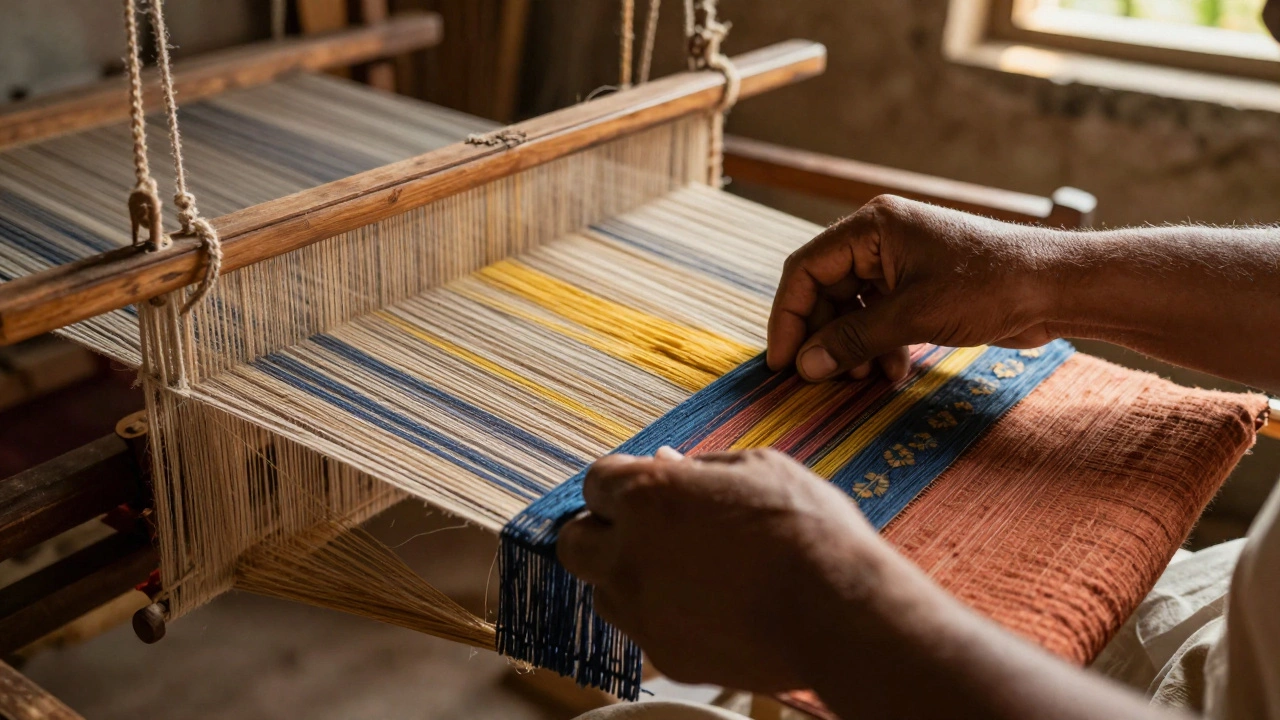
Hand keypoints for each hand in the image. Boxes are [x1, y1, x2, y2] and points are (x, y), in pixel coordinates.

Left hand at [556, 447, 906, 692]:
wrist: (838, 611)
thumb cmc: (806, 530)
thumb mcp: (757, 469)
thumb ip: (698, 469)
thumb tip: (665, 463)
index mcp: (648, 497)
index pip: (595, 482)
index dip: (620, 481)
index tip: (640, 486)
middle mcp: (630, 556)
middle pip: (574, 542)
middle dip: (598, 531)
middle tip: (640, 529)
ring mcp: (644, 612)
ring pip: (603, 591)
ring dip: (625, 575)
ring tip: (680, 568)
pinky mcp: (666, 655)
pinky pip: (644, 630)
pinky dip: (662, 615)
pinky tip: (706, 604)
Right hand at [768, 196, 1062, 381]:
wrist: (1056, 288)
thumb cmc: (989, 285)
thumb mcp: (913, 316)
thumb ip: (852, 339)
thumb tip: (805, 367)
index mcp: (872, 227)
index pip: (805, 269)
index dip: (789, 317)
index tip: (784, 362)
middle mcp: (880, 240)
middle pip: (825, 291)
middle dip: (824, 337)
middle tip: (820, 379)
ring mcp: (900, 264)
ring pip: (852, 309)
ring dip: (850, 347)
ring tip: (859, 378)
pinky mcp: (920, 288)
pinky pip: (880, 318)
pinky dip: (878, 346)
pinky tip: (891, 371)